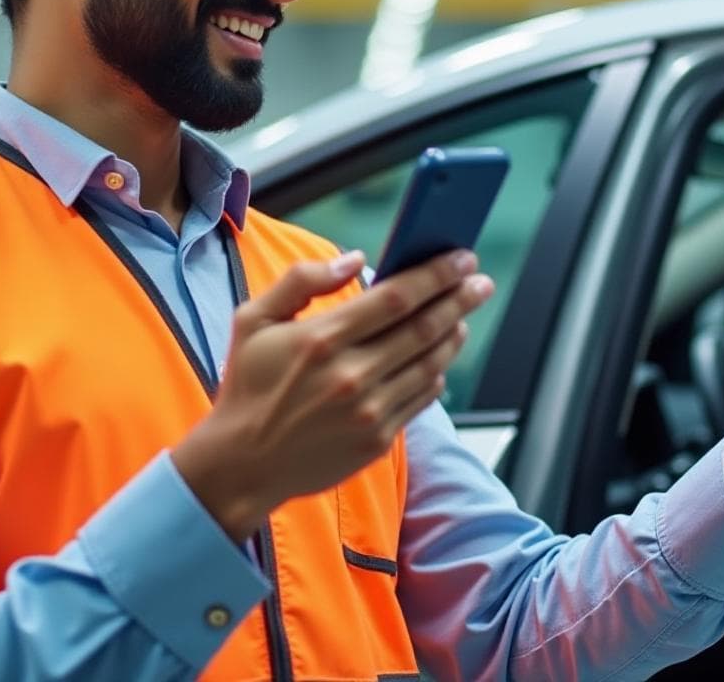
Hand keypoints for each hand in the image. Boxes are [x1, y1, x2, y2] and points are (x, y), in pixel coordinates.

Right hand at [174, 249, 493, 540]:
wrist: (241, 465)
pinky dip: (437, 373)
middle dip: (461, 299)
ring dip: (454, 335)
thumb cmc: (248, 387)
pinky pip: (422, 397)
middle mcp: (350, 375)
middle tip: (481, 281)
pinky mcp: (377, 440)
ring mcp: (368, 411)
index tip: (460, 258)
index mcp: (321, 339)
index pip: (396, 297)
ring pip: (431, 363)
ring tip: (462, 316)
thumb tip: (355, 260)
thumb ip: (301, 281)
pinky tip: (438, 357)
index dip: (436, 274)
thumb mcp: (253, 320)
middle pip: (424, 327)